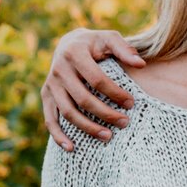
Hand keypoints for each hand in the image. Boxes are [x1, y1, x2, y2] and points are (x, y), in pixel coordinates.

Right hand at [42, 29, 145, 150]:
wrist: (68, 43)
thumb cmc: (94, 43)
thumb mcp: (109, 38)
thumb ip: (124, 49)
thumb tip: (141, 64)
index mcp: (74, 53)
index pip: (97, 79)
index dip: (115, 93)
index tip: (131, 103)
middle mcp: (59, 69)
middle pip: (83, 99)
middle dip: (105, 113)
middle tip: (124, 122)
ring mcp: (50, 84)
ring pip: (68, 112)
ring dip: (87, 127)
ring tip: (108, 136)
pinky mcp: (46, 96)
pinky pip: (50, 119)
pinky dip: (58, 136)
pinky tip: (72, 148)